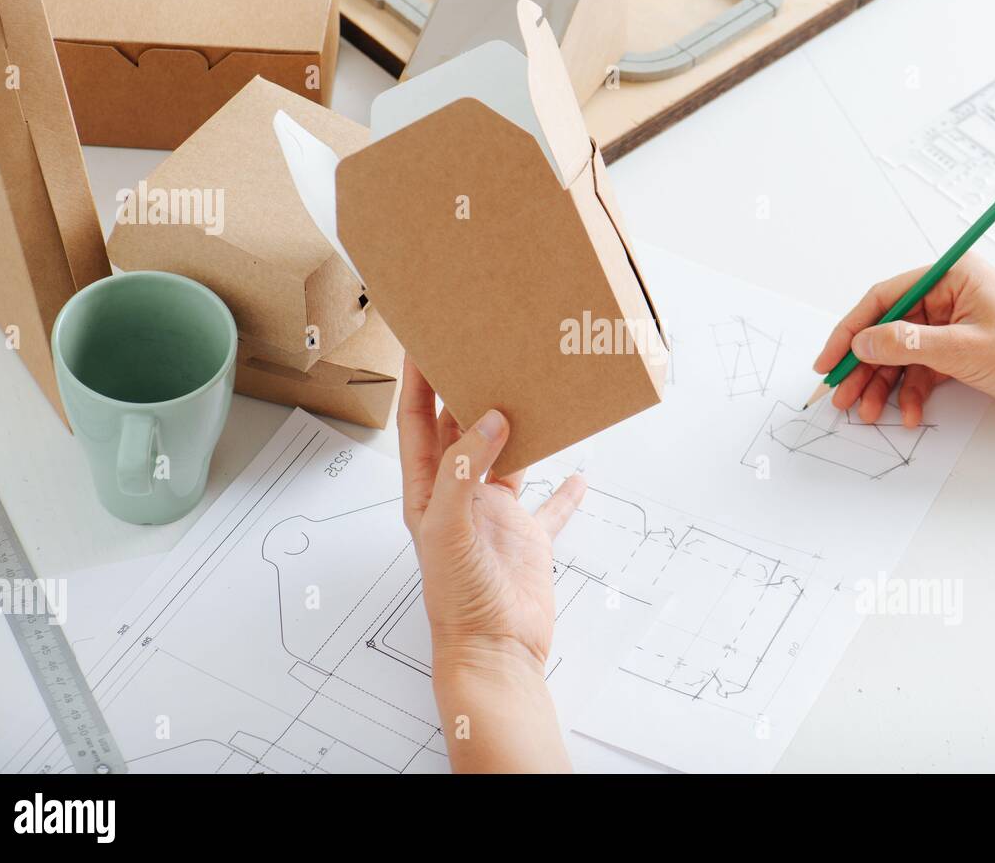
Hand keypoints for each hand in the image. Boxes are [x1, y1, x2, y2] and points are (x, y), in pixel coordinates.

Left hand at [397, 360, 586, 771]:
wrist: (495, 652)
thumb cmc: (458, 601)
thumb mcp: (448, 530)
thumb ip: (465, 472)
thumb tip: (489, 421)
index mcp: (428, 492)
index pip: (418, 424)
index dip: (417, 383)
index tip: (423, 341)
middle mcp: (461, 497)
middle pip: (461, 430)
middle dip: (468, 390)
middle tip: (483, 349)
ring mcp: (495, 515)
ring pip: (506, 456)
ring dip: (517, 425)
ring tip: (530, 389)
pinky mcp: (528, 536)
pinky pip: (549, 506)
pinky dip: (563, 489)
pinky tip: (577, 471)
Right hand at [814, 257, 994, 440]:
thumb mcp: (964, 349)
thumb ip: (907, 344)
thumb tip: (862, 343)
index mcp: (953, 276)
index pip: (884, 297)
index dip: (851, 329)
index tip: (830, 359)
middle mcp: (950, 296)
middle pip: (888, 328)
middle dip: (864, 365)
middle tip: (842, 395)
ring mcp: (955, 325)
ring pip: (902, 354)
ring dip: (883, 385)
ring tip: (868, 413)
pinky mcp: (963, 352)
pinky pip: (923, 370)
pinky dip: (911, 393)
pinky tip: (908, 414)